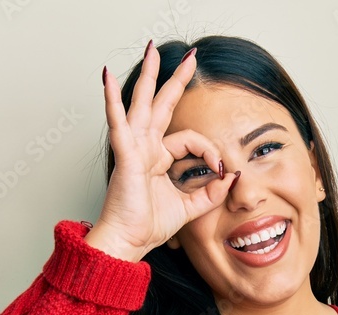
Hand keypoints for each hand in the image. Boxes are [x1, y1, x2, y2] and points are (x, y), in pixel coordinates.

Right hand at [89, 44, 236, 260]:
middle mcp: (145, 148)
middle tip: (190, 57)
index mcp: (158, 159)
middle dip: (176, 80)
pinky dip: (111, 99)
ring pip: (141, 103)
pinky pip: (117, 121)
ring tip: (151, 50)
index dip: (209, 151)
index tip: (221, 169)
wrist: (128, 241)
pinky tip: (105, 77)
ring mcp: (133, 148)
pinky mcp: (124, 154)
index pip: (190, 140)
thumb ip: (211, 194)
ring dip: (147, 75)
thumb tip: (232, 178)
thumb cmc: (148, 226)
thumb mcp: (190, 208)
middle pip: (162, 105)